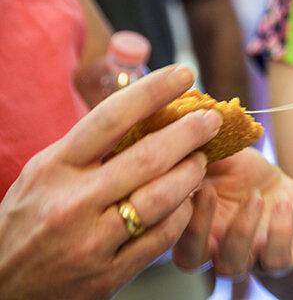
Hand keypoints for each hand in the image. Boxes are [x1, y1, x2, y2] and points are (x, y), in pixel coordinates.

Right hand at [0, 65, 221, 299]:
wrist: (1, 288)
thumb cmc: (26, 223)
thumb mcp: (44, 174)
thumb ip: (89, 148)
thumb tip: (146, 110)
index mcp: (54, 169)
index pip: (110, 119)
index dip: (153, 92)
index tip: (184, 74)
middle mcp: (72, 203)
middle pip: (147, 158)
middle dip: (189, 133)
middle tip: (211, 120)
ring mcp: (91, 242)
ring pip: (161, 198)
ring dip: (191, 174)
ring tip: (201, 160)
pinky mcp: (107, 276)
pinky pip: (161, 237)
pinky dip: (182, 214)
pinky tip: (187, 201)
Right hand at [173, 148, 292, 277]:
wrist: (281, 189)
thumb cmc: (243, 175)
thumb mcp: (222, 159)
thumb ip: (202, 154)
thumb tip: (183, 133)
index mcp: (188, 223)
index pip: (166, 228)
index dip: (169, 209)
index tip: (184, 178)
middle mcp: (210, 248)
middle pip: (189, 259)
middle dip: (196, 228)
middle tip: (209, 191)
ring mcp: (243, 258)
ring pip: (230, 265)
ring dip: (241, 229)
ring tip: (255, 196)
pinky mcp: (275, 260)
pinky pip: (275, 262)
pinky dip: (280, 234)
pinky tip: (282, 205)